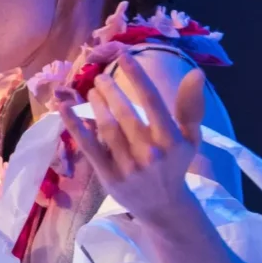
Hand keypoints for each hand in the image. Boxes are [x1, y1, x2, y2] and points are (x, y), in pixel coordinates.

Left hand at [57, 59, 206, 225]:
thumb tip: (196, 73)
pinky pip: (89, 146)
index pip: (152, 101)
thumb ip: (191, 106)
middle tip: (101, 78)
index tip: (124, 55)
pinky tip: (65, 108)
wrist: (164, 207)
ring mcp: (128, 166)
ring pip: (107, 127)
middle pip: (125, 113)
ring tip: (92, 90)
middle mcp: (150, 153)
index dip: (137, 76)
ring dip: (96, 104)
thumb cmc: (175, 164)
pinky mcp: (109, 176)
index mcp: (172, 139)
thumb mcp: (191, 137)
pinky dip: (75, 125)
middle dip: (111, 90)